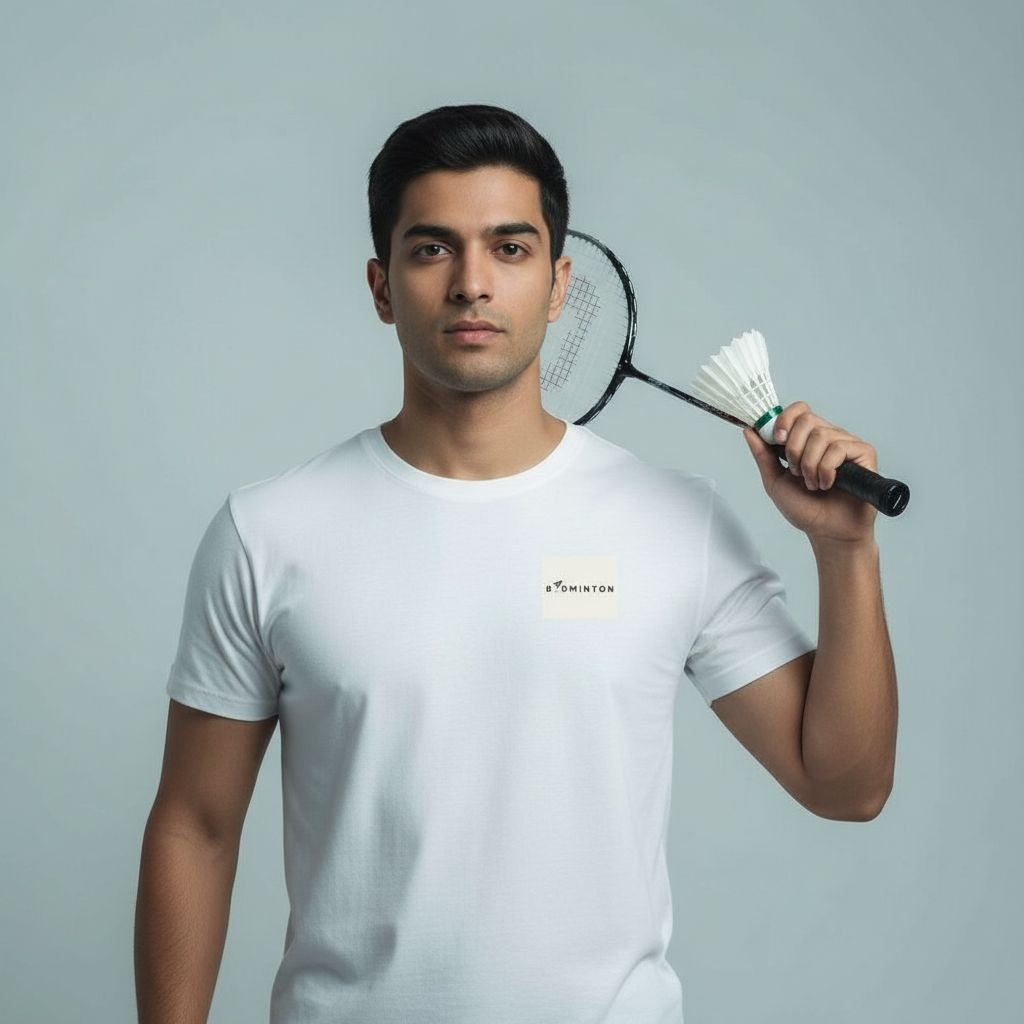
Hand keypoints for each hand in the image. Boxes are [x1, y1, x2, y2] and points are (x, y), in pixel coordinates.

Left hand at [743, 401, 877, 544]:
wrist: (827, 532)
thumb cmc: (805, 509)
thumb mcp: (775, 481)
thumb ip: (763, 455)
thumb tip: (749, 430)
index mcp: (807, 440)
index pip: (799, 410)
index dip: (785, 419)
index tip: (776, 440)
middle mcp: (828, 437)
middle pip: (807, 419)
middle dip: (794, 449)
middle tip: (796, 472)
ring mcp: (846, 444)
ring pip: (821, 435)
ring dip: (810, 465)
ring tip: (813, 484)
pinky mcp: (864, 453)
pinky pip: (839, 448)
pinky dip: (826, 469)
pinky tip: (828, 484)